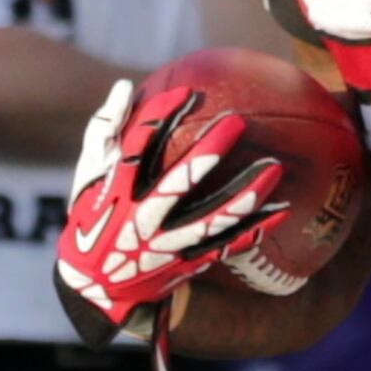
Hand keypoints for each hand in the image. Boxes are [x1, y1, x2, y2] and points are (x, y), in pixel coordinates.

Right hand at [55, 73, 290, 332]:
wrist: (96, 285)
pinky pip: (227, 246)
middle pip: (179, 183)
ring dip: (245, 194)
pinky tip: (282, 209)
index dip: (161, 118)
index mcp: (116, 192)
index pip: (138, 148)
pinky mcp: (186, 262)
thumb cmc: (92, 216)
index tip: (186, 93)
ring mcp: (168, 243)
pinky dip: (255, 229)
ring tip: (274, 167)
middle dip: (208, 153)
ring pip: (212, 219)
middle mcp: (143, 218)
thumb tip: (126, 86)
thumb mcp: (88, 174)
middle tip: (236, 122)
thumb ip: (105, 130)